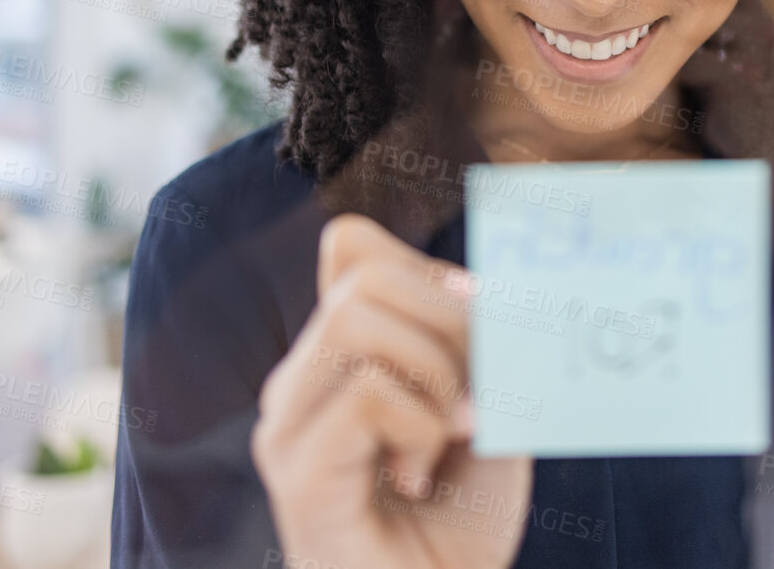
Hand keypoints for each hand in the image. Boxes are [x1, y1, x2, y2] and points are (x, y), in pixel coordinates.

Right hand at [253, 213, 532, 568]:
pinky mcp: (295, 472)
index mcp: (339, 357)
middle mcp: (301, 381)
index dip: (426, 268)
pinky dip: (420, 427)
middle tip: (477, 395)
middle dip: (448, 319)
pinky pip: (367, 394)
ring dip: (434, 372)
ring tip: (448, 436)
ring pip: (355, 320)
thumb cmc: (459, 526)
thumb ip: (475, 346)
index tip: (478, 323)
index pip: (351, 247)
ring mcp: (288, 425)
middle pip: (362, 275)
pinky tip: (417, 478)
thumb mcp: (485, 412)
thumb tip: (476, 281)